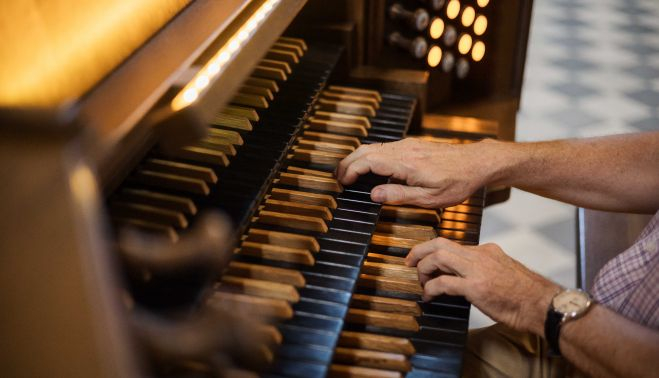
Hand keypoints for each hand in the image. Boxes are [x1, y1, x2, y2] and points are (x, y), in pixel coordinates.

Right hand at [336, 138, 505, 207]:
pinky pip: (383, 148)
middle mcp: (404, 150)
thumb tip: (373, 194)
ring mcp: (408, 145)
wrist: (477, 163)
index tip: (342, 183)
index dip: (350, 170)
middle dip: (347, 163)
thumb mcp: (430, 198)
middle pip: (365, 150)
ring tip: (348, 174)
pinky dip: (369, 156)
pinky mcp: (412, 146)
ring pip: (373, 147)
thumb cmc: (458, 182)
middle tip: (337, 178)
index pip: (367, 161)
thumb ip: (399, 195)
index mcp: (406, 164)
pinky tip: (369, 168)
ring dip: (357, 158)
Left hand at [406, 238, 559, 334]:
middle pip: (440, 243)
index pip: (453, 244)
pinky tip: (428, 296)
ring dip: (423, 268)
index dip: (434, 251)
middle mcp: (480, 255)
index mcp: (487, 250)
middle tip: (409, 262)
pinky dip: (430, 288)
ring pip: (438, 257)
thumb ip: (483, 269)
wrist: (543, 305)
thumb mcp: (503, 272)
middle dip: (419, 251)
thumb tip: (463, 276)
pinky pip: (443, 282)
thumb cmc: (526, 295)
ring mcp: (477, 270)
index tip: (425, 259)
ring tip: (420, 281)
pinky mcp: (475, 287)